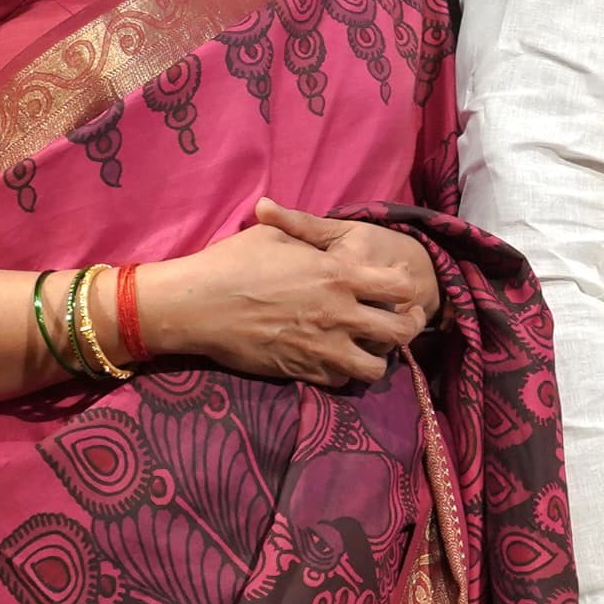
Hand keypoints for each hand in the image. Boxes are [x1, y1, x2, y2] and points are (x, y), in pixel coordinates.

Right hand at [137, 201, 440, 387]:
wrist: (194, 306)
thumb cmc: (231, 263)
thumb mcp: (273, 234)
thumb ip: (305, 230)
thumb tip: (312, 223)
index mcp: (339, 275)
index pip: (401, 285)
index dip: (406, 284)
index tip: (399, 283)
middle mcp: (340, 314)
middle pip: (401, 330)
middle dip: (410, 325)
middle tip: (402, 320)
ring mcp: (322, 347)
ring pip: (377, 366)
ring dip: (379, 356)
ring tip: (371, 346)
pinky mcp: (302, 370)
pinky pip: (341, 381)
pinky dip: (344, 372)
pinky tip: (337, 358)